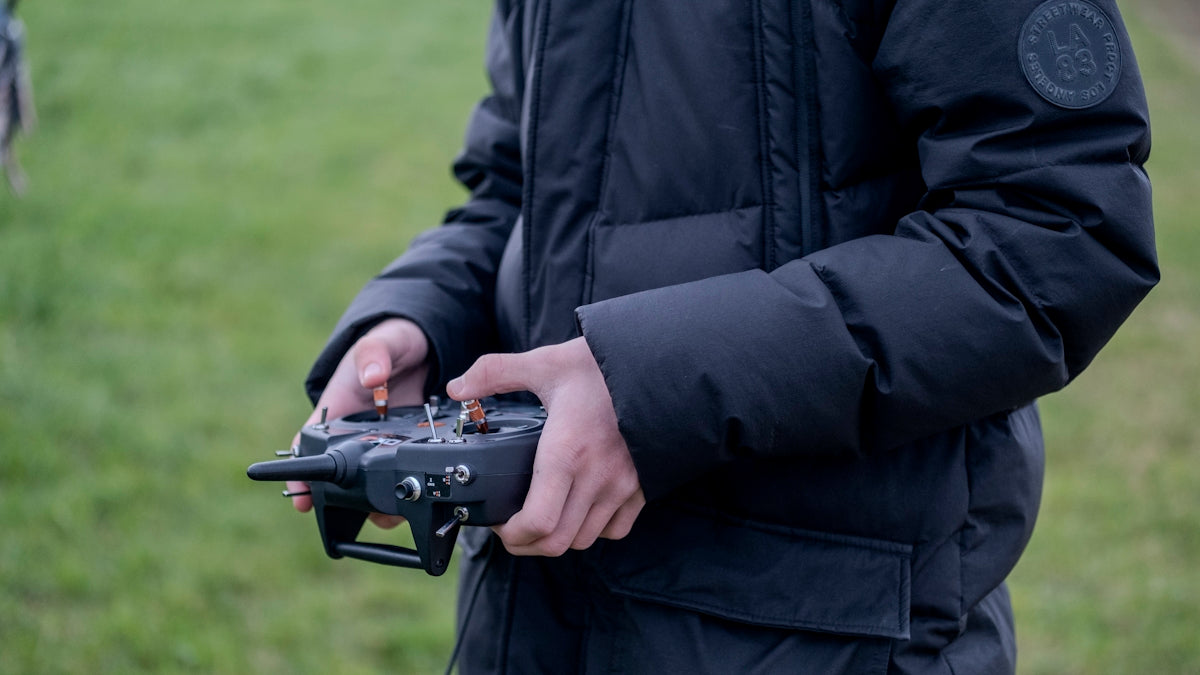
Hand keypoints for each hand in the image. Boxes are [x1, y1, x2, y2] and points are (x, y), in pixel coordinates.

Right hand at [288, 317, 429, 528]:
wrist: (422, 347)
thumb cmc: (388, 345)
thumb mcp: (378, 343)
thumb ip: (373, 355)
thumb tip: (372, 378)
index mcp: (336, 411)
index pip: (307, 445)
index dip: (301, 473)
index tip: (302, 498)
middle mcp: (355, 434)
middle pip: (342, 478)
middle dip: (350, 501)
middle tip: (366, 511)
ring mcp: (382, 444)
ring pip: (375, 483)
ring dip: (383, 501)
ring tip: (397, 510)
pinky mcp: (407, 448)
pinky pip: (405, 473)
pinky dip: (411, 485)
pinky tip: (424, 493)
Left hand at [447, 337, 643, 555]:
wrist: (660, 365)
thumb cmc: (600, 366)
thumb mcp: (544, 363)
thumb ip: (495, 372)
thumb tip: (456, 387)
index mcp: (566, 451)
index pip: (537, 522)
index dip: (511, 535)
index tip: (498, 523)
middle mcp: (596, 476)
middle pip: (556, 542)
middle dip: (526, 544)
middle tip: (510, 529)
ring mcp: (622, 486)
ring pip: (583, 540)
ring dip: (557, 538)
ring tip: (540, 520)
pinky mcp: (641, 487)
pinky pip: (615, 530)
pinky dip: (592, 530)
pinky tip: (578, 510)